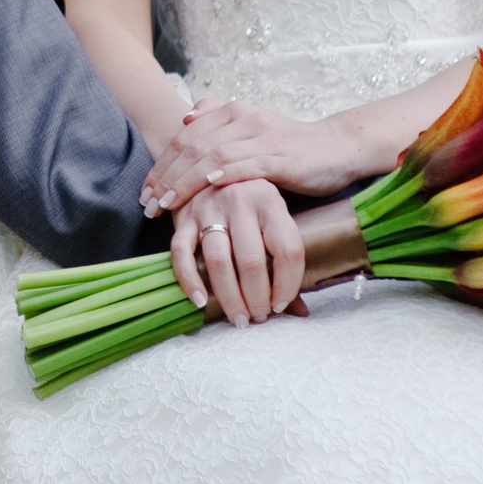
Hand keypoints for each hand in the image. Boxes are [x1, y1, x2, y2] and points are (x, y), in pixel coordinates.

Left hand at [141, 100, 366, 215]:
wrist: (337, 148)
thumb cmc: (289, 146)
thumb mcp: (251, 128)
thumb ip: (219, 120)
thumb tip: (185, 118)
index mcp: (232, 112)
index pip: (184, 137)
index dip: (160, 164)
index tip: (144, 192)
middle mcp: (244, 118)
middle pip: (192, 146)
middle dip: (165, 176)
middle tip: (147, 204)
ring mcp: (262, 137)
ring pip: (213, 155)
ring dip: (186, 181)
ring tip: (167, 203)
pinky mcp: (281, 157)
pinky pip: (247, 164)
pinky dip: (224, 173)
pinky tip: (206, 185)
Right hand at [167, 181, 303, 327]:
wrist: (206, 166)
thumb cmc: (247, 203)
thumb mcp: (272, 219)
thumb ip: (284, 262)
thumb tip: (301, 311)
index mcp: (270, 199)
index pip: (287, 250)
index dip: (288, 284)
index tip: (281, 305)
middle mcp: (240, 200)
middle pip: (252, 261)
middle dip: (257, 298)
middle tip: (258, 317)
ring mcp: (208, 207)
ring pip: (219, 261)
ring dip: (229, 297)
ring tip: (238, 318)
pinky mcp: (182, 216)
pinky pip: (181, 253)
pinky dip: (190, 280)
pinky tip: (200, 300)